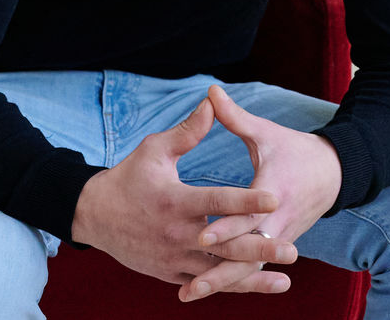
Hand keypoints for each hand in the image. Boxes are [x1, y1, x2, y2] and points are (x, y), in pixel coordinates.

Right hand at [70, 97, 291, 292]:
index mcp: (175, 200)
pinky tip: (259, 286)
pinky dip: (233, 287)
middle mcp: (177, 233)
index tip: (274, 198)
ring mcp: (175, 257)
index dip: (246, 200)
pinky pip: (207, 283)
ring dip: (253, 276)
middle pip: (225, 245)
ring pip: (220, 272)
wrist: (95, 216)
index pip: (216, 201)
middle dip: (260, 248)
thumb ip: (188, 132)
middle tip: (293, 249)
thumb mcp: (154, 150)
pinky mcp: (172, 273)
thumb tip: (212, 102)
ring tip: (285, 279)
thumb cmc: (128, 177)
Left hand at [179, 84, 342, 301]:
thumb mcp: (265, 133)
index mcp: (273, 192)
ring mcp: (279, 237)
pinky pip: (253, 268)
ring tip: (188, 294)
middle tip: (191, 285)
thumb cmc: (293, 150)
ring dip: (221, 282)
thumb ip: (235, 117)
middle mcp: (277, 221)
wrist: (333, 174)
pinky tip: (204, 290)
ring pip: (249, 267)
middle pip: (247, 252)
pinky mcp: (276, 245)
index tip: (201, 236)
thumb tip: (210, 92)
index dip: (226, 227)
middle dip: (220, 269)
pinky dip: (232, 281)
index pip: (249, 215)